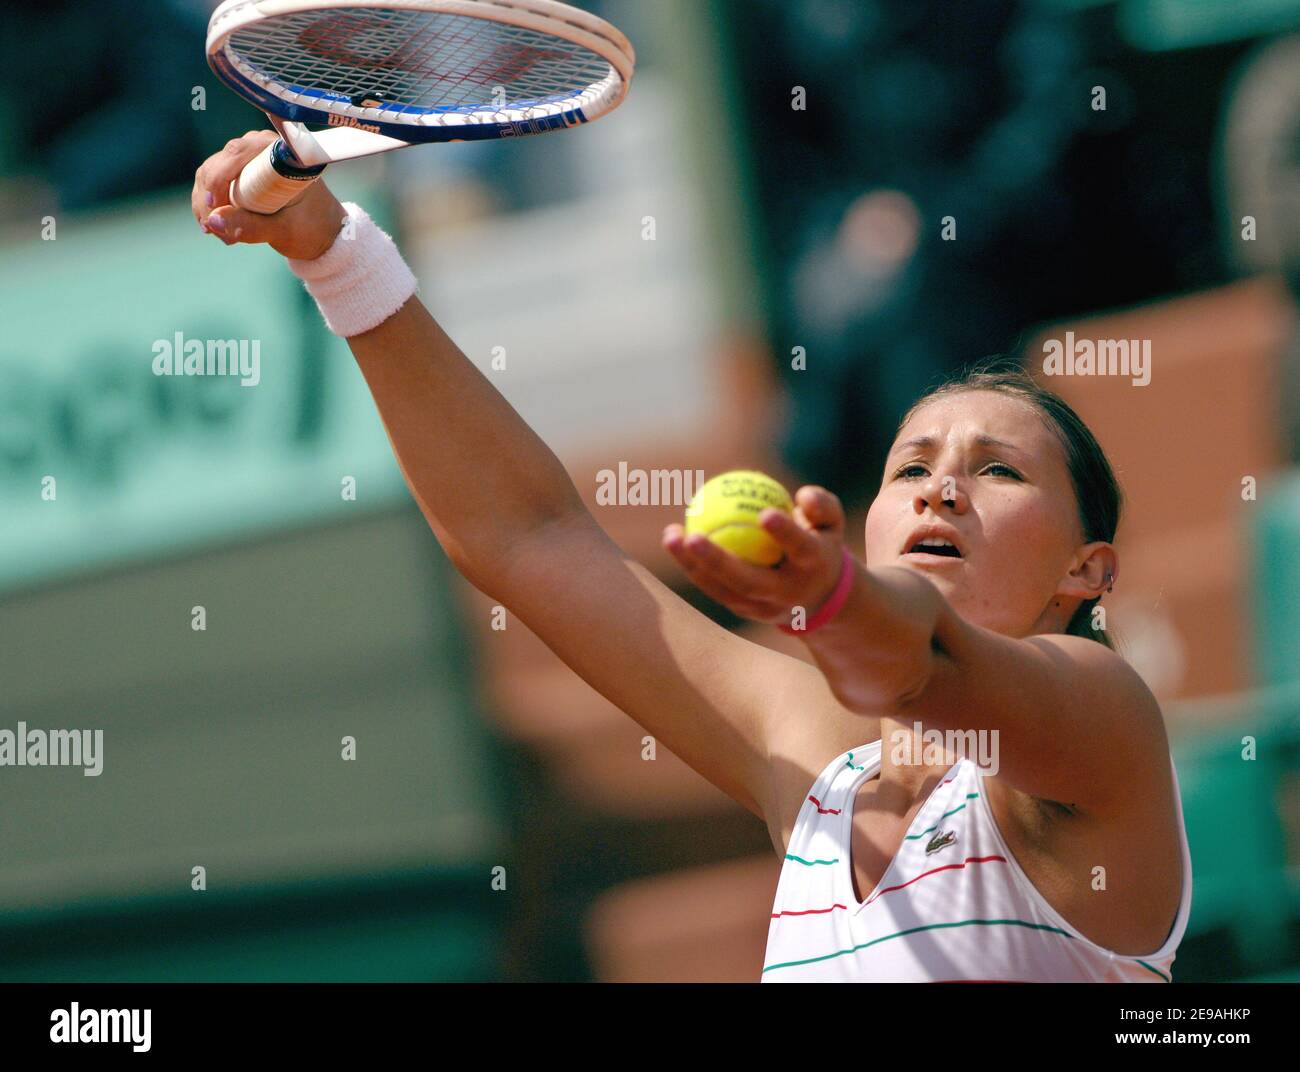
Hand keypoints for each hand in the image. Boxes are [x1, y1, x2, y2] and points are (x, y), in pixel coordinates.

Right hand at [191, 130, 346, 259]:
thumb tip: (213, 220)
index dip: (218, 180)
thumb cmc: (312, 228)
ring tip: (224, 236)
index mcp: (280, 153)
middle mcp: (260, 147)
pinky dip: (211, 207)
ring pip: (209, 174)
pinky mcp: (238, 171)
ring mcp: (247, 158)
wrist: (323, 232)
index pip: (237, 153)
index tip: (213, 209)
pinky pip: (211, 183)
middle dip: (209, 200)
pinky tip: (220, 229)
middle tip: (217, 232)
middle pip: (217, 164)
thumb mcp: (283, 232)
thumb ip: (250, 228)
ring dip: (208, 207)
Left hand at [663, 485, 847, 627]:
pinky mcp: (745, 612)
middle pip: (749, 581)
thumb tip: (803, 495)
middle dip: (719, 561)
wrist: (820, 598)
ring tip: (670, 536)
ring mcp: (764, 608)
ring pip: (723, 591)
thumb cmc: (820, 544)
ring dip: (694, 566)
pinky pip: (714, 589)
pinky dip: (692, 568)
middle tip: (692, 535)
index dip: (785, 534)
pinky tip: (674, 541)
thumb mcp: (832, 523)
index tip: (765, 514)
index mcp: (814, 565)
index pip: (801, 549)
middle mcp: (788, 592)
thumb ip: (822, 505)